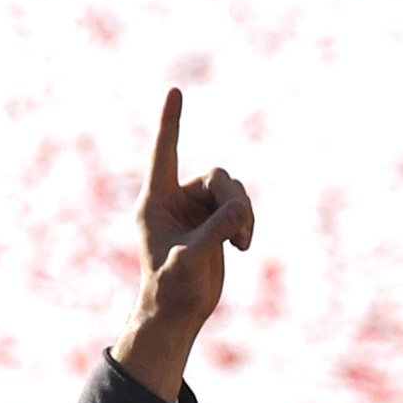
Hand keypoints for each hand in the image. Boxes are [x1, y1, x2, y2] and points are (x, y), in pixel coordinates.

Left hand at [113, 89, 255, 402]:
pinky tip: (242, 246)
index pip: (163, 153)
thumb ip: (215, 231)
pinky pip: (239, 204)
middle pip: (216, 176)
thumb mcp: (192, 260)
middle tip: (239, 231)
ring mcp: (196, 208)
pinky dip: (246, 221)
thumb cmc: (173, 289)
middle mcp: (175, 198)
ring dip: (243, 213)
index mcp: (156, 201)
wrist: (179, 312)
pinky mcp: (214, 220)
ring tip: (240, 243)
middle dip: (234, 200)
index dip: (170, 122)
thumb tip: (239, 210)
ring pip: (231, 189)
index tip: (175, 91)